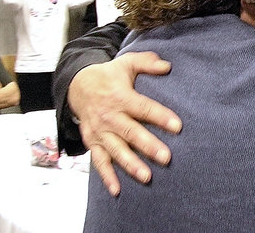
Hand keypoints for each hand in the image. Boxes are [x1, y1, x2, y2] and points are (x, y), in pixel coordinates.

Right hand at [67, 51, 178, 195]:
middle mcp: (110, 116)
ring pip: (116, 150)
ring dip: (130, 164)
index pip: (143, 108)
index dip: (160, 116)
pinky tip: (117, 191)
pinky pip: (99, 161)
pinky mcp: (93, 142)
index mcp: (121, 97)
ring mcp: (100, 131)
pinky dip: (106, 177)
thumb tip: (167, 66)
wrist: (77, 85)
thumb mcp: (126, 63)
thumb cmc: (109, 75)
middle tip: (166, 157)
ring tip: (146, 177)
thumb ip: (147, 62)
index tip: (178, 126)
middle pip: (131, 132)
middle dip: (148, 146)